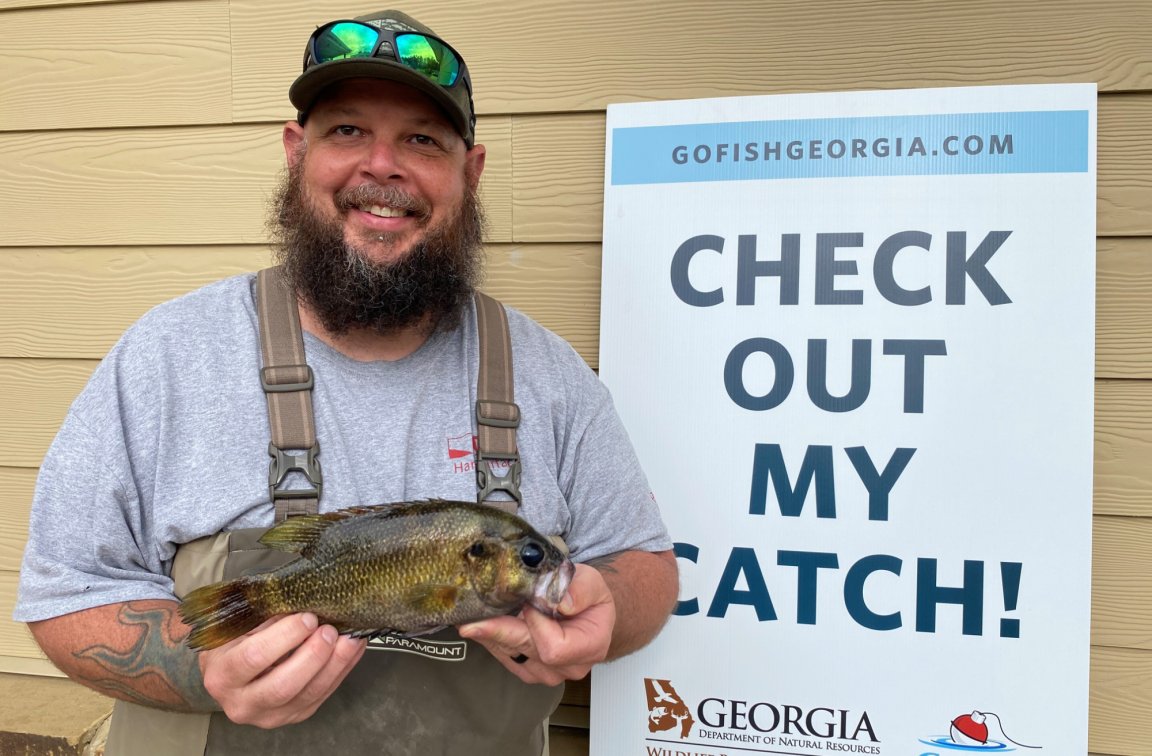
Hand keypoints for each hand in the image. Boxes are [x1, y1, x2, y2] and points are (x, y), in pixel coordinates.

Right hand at [199, 613, 365, 727]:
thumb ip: (266, 617)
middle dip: (313, 655)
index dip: (284, 637)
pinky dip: (341, 670)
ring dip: (335, 664)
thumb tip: (304, 600)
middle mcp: (242, 703)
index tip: (308, 617)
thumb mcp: (238, 627)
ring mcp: (269, 716)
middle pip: (283, 685)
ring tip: (350, 638)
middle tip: (330, 630)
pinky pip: (322, 695)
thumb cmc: (234, 644)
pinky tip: (352, 650)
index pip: (254, 658)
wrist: (229, 675)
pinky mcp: (294, 716)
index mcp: (222, 676)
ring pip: (307, 695)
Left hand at [458, 564, 615, 685]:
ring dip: (490, 634)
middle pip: (526, 651)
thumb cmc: (589, 598)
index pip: (555, 647)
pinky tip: (479, 623)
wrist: (585, 612)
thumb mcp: (592, 582)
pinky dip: (490, 638)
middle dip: (499, 632)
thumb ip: (581, 590)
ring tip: (472, 618)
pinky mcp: (526, 670)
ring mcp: (545, 672)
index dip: (537, 625)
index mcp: (590, 646)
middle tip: (471, 622)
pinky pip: (502, 656)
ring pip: (510, 654)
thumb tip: (562, 602)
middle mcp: (568, 667)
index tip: (528, 603)